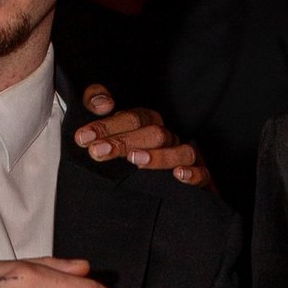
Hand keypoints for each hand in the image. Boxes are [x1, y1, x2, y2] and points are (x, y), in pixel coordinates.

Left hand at [74, 81, 207, 183]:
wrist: (145, 186)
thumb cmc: (120, 148)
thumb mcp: (103, 124)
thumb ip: (97, 101)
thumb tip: (103, 104)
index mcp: (149, 123)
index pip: (132, 118)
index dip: (107, 126)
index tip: (84, 137)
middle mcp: (168, 138)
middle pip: (154, 133)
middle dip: (124, 141)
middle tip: (97, 151)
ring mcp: (183, 156)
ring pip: (182, 151)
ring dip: (159, 156)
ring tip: (134, 159)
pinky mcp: (198, 179)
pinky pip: (203, 174)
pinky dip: (194, 174)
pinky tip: (178, 175)